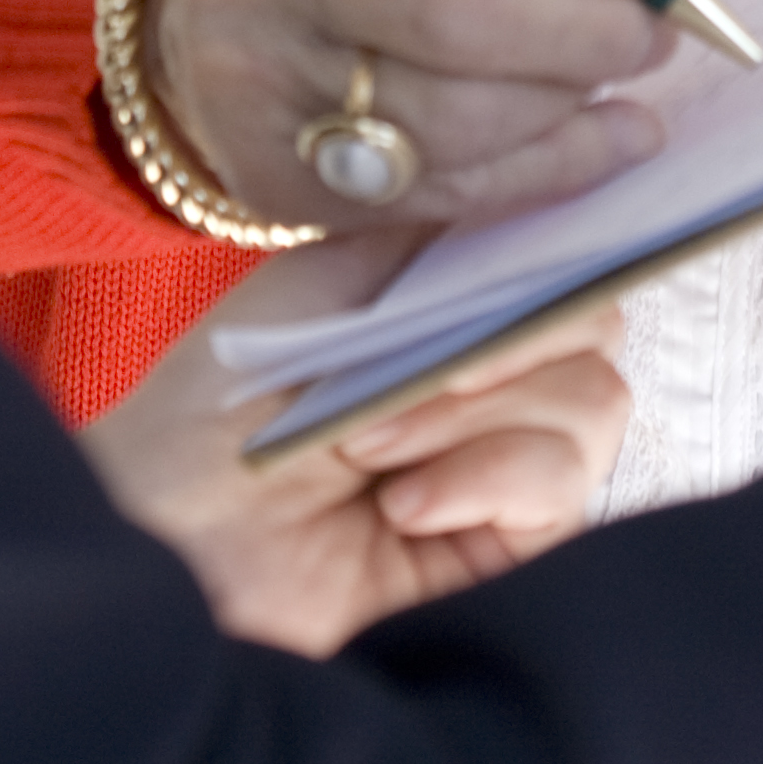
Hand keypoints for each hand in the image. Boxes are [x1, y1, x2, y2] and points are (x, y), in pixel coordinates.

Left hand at [76, 241, 631, 652]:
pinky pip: (561, 488)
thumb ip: (447, 242)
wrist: (167, 535)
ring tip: (367, 448)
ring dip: (471, 413)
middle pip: (596, 329)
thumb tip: (557, 209)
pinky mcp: (504, 554)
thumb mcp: (329, 283)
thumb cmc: (223, 405)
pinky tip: (400, 507)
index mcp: (454, 306)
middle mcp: (495, 382)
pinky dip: (486, 476)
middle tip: (405, 371)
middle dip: (506, 337)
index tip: (520, 260)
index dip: (560, 251)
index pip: (566, 260)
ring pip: (590, 404)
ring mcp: (505, 469)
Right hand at [147, 0, 685, 235]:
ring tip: (619, 60)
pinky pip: (442, 192)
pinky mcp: (274, 173)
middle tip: (654, 21)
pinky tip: (612, 133)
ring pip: (452, 113)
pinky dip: (553, 167)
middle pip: (449, 3)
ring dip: (571, 94)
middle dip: (585, 23)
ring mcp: (250, 71)